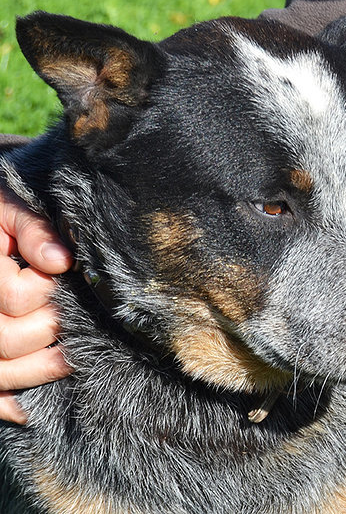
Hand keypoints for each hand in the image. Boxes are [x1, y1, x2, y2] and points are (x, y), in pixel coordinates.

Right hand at [0, 190, 72, 423]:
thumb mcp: (7, 208)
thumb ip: (33, 230)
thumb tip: (61, 261)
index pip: (20, 297)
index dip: (46, 288)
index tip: (59, 273)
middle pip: (12, 338)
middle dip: (51, 324)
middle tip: (69, 310)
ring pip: (3, 372)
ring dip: (43, 367)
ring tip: (70, 353)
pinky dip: (10, 404)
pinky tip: (31, 407)